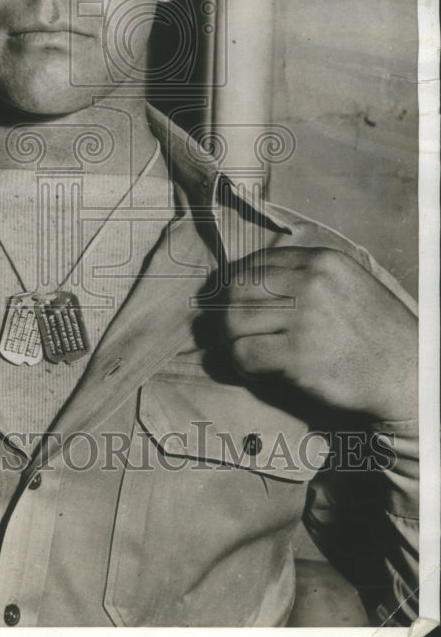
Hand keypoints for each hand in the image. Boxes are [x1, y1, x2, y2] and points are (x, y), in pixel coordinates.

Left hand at [218, 247, 416, 422]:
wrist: (408, 375)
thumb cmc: (374, 332)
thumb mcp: (346, 283)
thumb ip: (303, 275)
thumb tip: (245, 279)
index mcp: (321, 261)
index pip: (254, 263)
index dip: (237, 286)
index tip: (237, 304)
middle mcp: (311, 283)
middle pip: (236, 289)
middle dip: (228, 312)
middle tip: (236, 332)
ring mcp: (304, 319)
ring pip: (232, 321)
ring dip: (232, 340)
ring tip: (247, 351)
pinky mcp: (298, 356)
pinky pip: (244, 354)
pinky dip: (241, 365)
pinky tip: (256, 370)